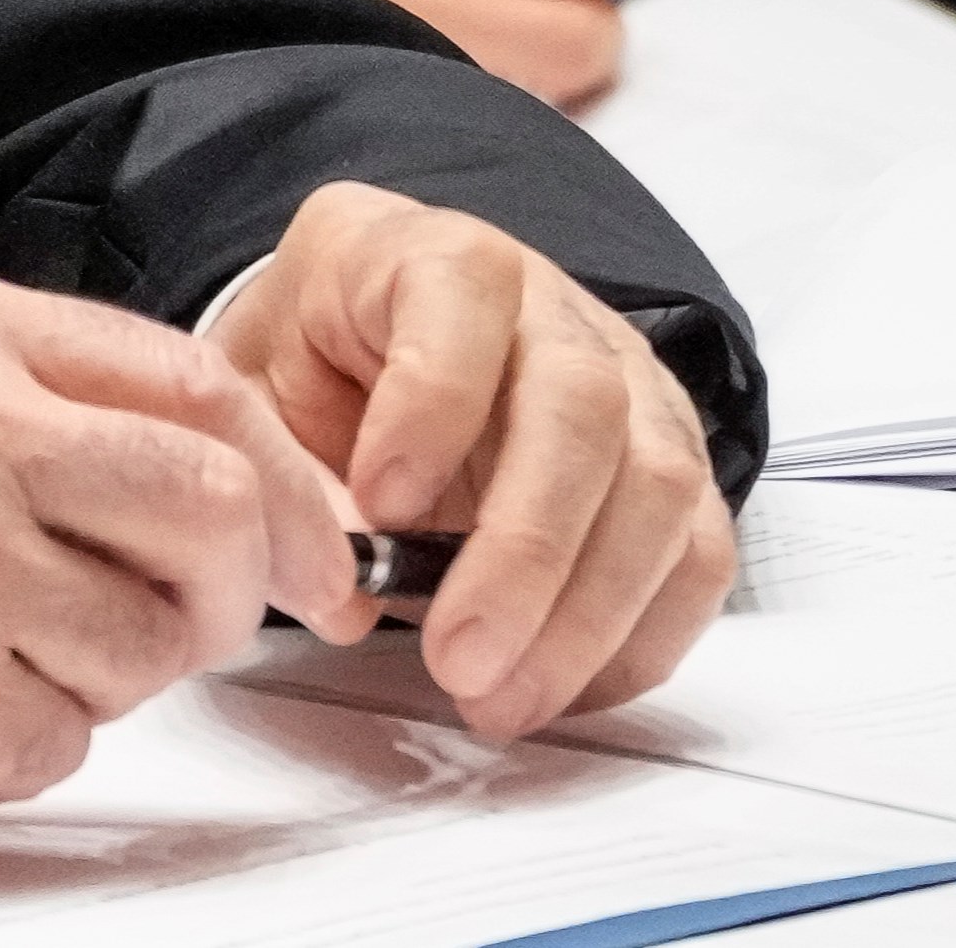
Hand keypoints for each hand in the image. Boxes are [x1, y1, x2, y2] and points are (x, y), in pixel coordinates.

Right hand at [0, 263, 362, 839]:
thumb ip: (21, 409)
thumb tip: (208, 482)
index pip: (194, 381)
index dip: (284, 483)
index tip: (314, 552)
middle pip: (219, 506)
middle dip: (223, 596)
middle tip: (180, 635)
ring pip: (150, 642)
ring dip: (88, 686)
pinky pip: (60, 741)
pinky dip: (4, 755)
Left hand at [210, 182, 736, 739]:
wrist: (363, 341)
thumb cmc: (312, 361)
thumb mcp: (258, 387)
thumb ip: (290, 478)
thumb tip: (344, 598)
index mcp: (429, 255)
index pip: (462, 293)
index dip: (432, 404)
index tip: (380, 505)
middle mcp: (549, 305)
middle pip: (581, 406)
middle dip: (525, 550)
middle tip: (458, 657)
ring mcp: (630, 379)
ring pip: (658, 485)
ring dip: (588, 615)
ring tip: (503, 699)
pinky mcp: (670, 459)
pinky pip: (697, 549)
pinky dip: (642, 633)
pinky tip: (567, 687)